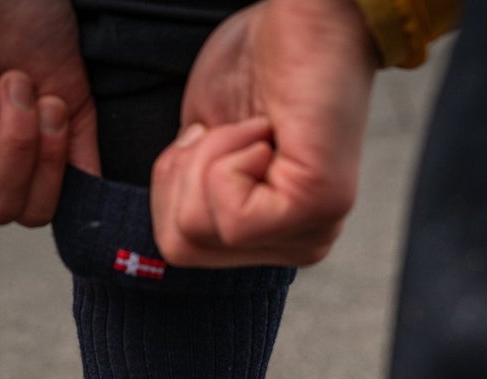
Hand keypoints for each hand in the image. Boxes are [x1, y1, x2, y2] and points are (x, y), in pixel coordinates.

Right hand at [151, 0, 377, 266]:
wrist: (305, 15)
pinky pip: (232, 217)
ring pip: (200, 229)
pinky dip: (228, 155)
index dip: (173, 183)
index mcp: (273, 236)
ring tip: (253, 125)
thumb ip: (189, 192)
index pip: (180, 248)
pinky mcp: (315, 208)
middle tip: (229, 129)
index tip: (210, 135)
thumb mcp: (200, 143)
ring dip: (208, 157)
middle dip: (184, 173)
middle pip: (183, 246)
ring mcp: (311, 232)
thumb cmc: (257, 64)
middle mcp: (299, 245)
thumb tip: (171, 227)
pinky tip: (266, 130)